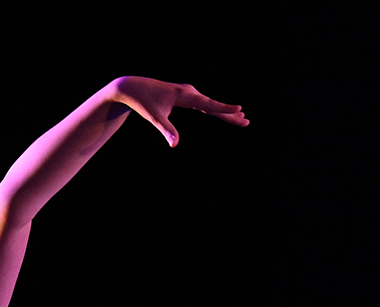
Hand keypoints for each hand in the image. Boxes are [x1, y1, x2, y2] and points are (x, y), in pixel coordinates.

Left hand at [109, 77, 247, 147]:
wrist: (132, 87)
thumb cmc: (143, 102)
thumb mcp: (154, 117)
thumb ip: (166, 130)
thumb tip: (174, 145)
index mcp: (184, 95)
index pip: (208, 104)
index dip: (224, 109)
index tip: (239, 110)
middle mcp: (189, 91)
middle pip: (213, 105)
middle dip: (230, 114)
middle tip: (246, 122)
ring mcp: (188, 92)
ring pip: (210, 104)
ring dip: (225, 112)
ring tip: (241, 119)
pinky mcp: (185, 95)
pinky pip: (203, 104)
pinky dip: (214, 110)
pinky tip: (222, 114)